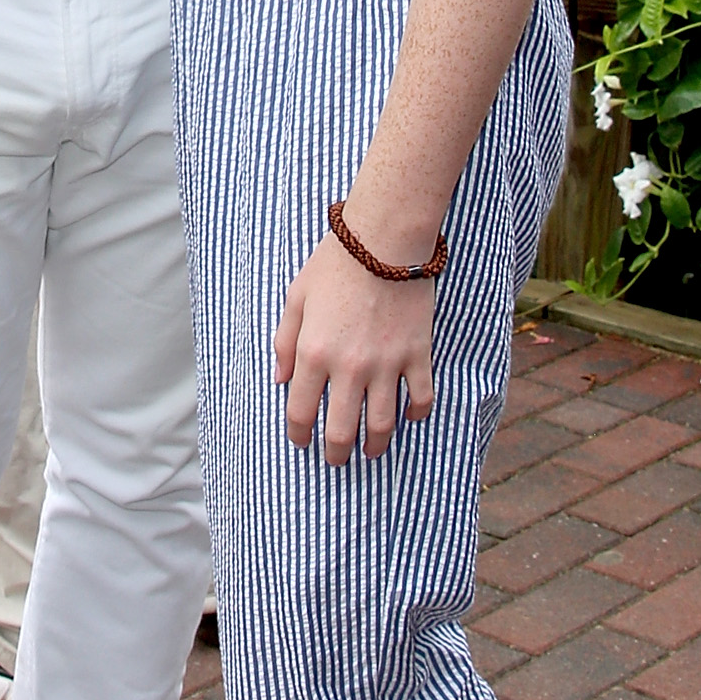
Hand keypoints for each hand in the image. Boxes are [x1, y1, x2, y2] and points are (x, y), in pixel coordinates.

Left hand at [273, 230, 434, 463]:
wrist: (385, 240)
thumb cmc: (335, 264)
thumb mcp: (296, 298)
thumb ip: (285, 342)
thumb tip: (280, 379)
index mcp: (314, 353)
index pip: (300, 411)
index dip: (298, 434)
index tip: (301, 441)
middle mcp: (350, 367)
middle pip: (341, 429)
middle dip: (335, 452)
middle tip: (335, 459)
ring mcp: (387, 364)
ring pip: (382, 424)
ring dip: (374, 445)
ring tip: (370, 451)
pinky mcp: (417, 355)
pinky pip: (420, 398)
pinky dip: (415, 414)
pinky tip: (408, 418)